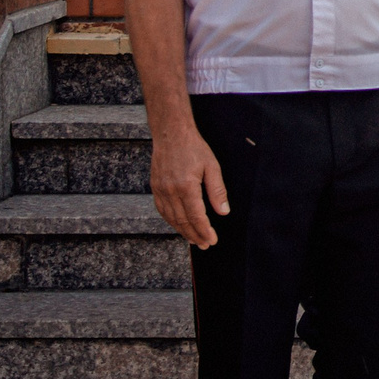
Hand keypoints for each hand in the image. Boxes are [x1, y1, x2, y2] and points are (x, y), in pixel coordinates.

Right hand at [149, 121, 228, 249]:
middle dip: (195, 235)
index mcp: (186, 186)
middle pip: (183, 221)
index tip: (213, 240)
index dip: (205, 231)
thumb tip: (223, 212)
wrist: (171, 134)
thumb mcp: (212, 166)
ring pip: (171, 218)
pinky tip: (179, 225)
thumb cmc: (194, 148)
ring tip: (194, 240)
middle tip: (205, 245)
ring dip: (183, 231)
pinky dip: (171, 221)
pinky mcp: (155, 187)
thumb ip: (217, 191)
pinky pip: (162, 210)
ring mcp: (160, 190)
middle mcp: (170, 191)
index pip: (196, 216)